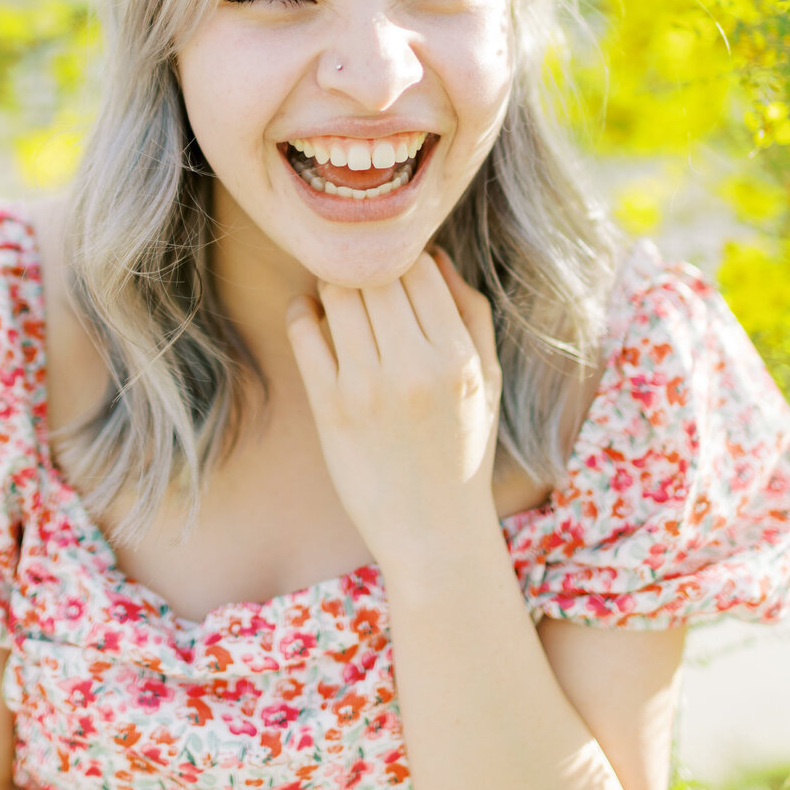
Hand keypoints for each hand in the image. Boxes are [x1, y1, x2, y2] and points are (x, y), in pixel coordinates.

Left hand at [285, 249, 502, 570]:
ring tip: (338, 295)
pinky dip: (303, 312)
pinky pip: (304, 333)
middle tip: (361, 276)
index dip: (404, 259)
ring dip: (334, 284)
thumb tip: (435, 256)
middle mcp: (413, 368)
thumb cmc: (463, 450)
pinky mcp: (329, 408)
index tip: (396, 270)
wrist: (433, 533)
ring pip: (338, 294)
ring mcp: (367, 387)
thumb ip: (470, 312)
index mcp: (456, 358)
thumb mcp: (487, 380)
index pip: (419, 268)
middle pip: (375, 274)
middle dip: (367, 267)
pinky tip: (312, 315)